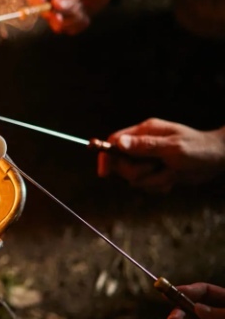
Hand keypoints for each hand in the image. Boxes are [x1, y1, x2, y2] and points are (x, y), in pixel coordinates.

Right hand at [27, 0, 116, 34]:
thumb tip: (55, 4)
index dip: (40, 8)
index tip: (53, 14)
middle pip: (47, 15)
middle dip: (65, 14)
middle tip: (78, 6)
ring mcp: (57, 12)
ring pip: (59, 26)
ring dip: (74, 19)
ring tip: (83, 6)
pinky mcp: (66, 22)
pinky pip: (69, 30)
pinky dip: (80, 24)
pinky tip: (85, 13)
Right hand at [97, 118, 224, 192]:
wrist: (219, 160)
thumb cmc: (198, 149)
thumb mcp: (171, 148)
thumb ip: (144, 146)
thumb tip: (118, 143)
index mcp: (144, 132)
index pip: (114, 142)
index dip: (106, 156)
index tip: (105, 173)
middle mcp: (143, 145)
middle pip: (121, 163)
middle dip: (137, 172)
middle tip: (155, 168)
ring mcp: (148, 159)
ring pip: (133, 178)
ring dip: (152, 180)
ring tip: (170, 173)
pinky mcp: (155, 172)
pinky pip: (145, 185)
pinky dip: (158, 186)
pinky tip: (172, 178)